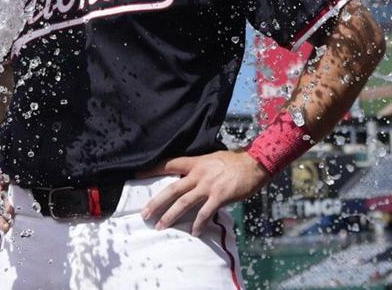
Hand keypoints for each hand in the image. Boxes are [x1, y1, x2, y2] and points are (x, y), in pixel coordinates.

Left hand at [139, 151, 271, 236]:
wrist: (254, 164)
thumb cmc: (234, 162)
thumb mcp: (212, 159)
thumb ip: (199, 168)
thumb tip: (189, 177)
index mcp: (195, 163)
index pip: (169, 165)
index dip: (152, 170)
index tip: (137, 175)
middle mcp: (198, 174)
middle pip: (172, 189)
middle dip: (156, 203)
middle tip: (144, 214)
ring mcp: (208, 186)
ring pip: (184, 203)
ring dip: (171, 216)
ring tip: (161, 226)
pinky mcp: (219, 197)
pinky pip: (205, 213)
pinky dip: (198, 224)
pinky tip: (193, 232)